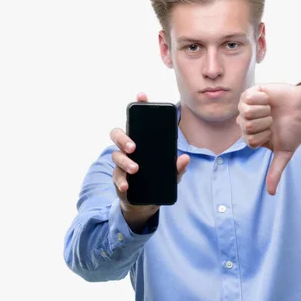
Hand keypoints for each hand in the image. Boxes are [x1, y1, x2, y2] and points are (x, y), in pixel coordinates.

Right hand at [110, 92, 189, 225]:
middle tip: (133, 146)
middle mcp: (129, 149)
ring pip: (116, 155)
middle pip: (118, 134)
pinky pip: (117, 177)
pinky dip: (122, 181)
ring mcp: (121, 163)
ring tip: (135, 169)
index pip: (138, 120)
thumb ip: (178, 167)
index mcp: (143, 142)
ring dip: (124, 161)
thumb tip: (184, 158)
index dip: (139, 106)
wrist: (146, 203)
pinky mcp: (118, 178)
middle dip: (124, 138)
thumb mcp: (172, 175)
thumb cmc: (157, 181)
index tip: (142, 96)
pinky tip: (127, 186)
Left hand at [237, 83, 300, 194]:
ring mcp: (246, 107)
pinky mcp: (250, 93)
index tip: (273, 132)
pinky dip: (262, 99)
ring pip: (246, 113)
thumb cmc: (293, 128)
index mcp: (251, 136)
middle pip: (246, 127)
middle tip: (273, 120)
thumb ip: (275, 171)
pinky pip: (248, 98)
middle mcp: (245, 122)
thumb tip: (271, 193)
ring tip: (271, 109)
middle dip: (264, 124)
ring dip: (264, 112)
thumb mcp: (284, 152)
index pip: (249, 141)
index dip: (264, 136)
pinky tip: (268, 99)